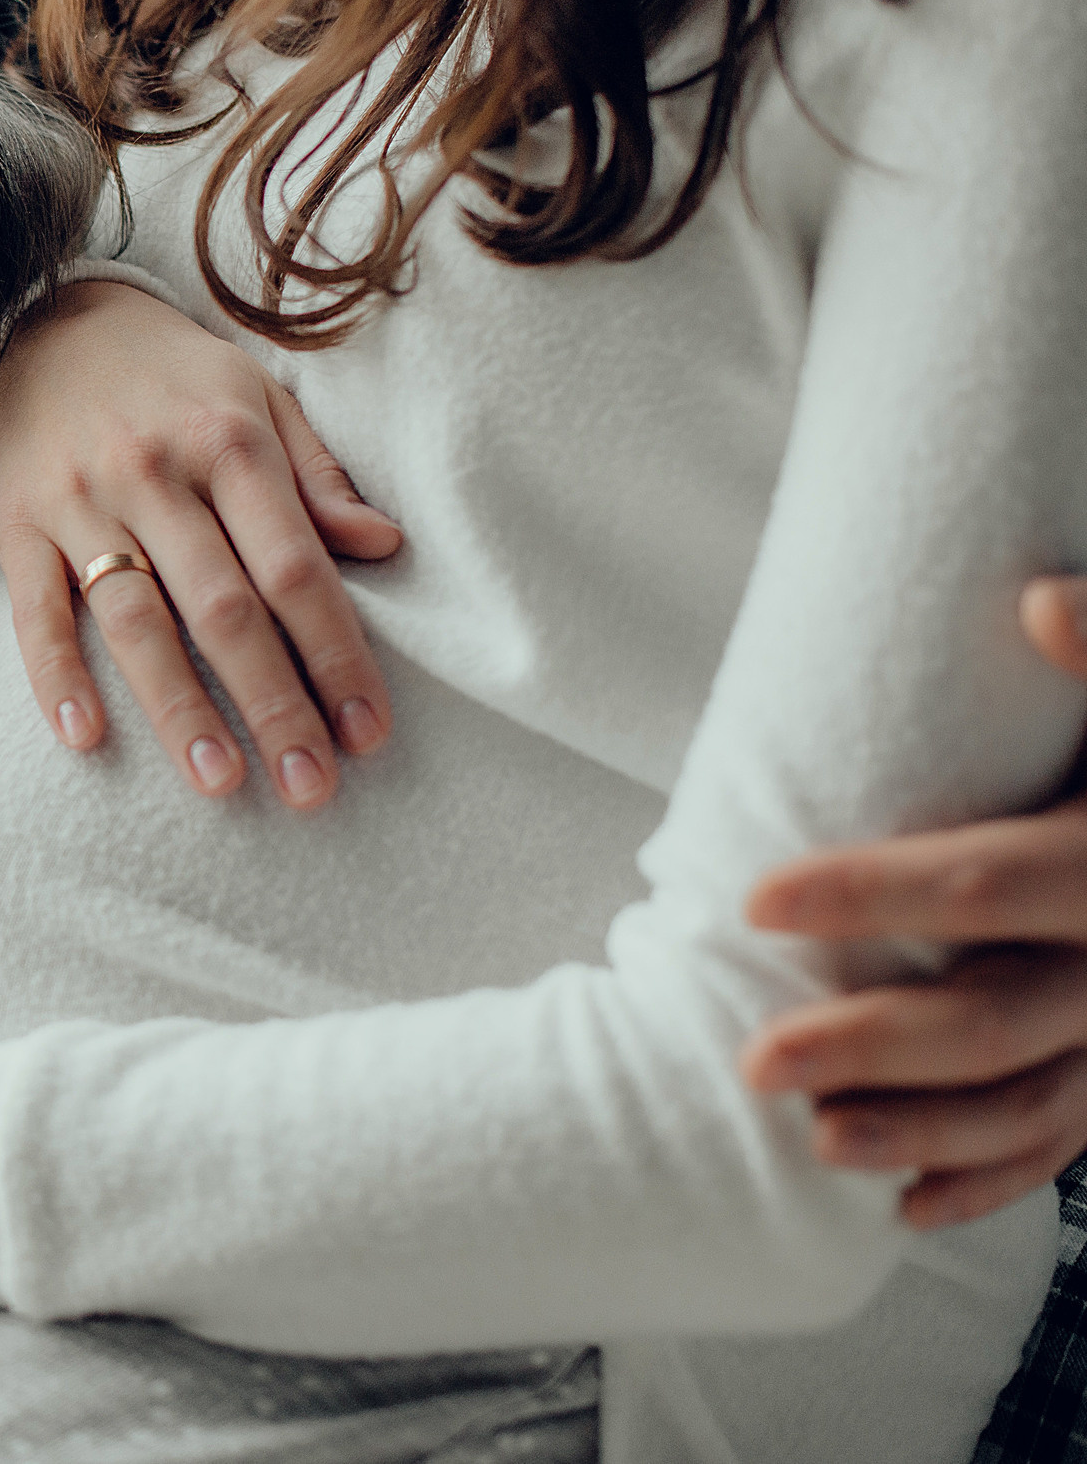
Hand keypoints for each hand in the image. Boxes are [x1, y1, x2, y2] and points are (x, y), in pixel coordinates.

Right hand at [0, 280, 402, 804]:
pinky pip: (35, 612)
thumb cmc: (177, 378)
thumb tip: (384, 546)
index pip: (294, 567)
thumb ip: (318, 477)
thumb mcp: (262, 398)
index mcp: (229, 442)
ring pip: (136, 621)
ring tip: (220, 781)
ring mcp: (81, 502)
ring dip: (179, 709)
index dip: (335, 653)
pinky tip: (86, 737)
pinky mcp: (19, 525)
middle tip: (311, 786)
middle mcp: (155, 473)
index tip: (367, 729)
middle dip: (273, 704)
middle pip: (224, 609)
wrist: (56, 321)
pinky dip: (56, 676)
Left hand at [742, 576, 1086, 1227]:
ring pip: (1032, 1106)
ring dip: (921, 1134)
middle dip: (872, 1047)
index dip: (870, 894)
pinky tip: (903, 1207)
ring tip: (813, 1142)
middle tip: (752, 1061)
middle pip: (994, 1019)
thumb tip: (1034, 600)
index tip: (755, 899)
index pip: (985, 884)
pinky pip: (1069, 1147)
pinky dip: (991, 1181)